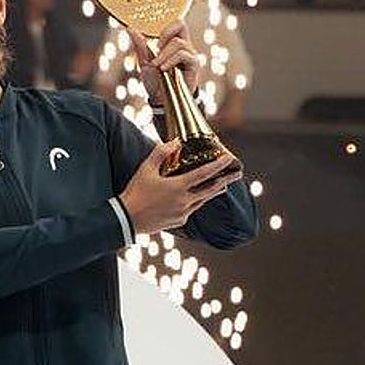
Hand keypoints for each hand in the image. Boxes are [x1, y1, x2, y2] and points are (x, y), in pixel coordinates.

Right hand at [118, 141, 242, 234]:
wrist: (127, 218)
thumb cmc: (136, 191)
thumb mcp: (146, 168)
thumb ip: (161, 153)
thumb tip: (176, 143)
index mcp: (178, 187)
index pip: (203, 174)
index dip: (218, 165)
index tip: (229, 158)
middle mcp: (184, 201)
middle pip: (211, 190)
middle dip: (225, 180)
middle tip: (237, 174)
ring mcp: (183, 213)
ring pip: (203, 200)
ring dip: (213, 191)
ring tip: (222, 185)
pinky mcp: (180, 222)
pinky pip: (192, 209)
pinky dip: (196, 200)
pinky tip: (195, 197)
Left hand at [126, 20, 200, 106]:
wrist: (161, 99)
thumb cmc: (154, 80)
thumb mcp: (144, 62)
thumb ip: (140, 46)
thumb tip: (131, 28)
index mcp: (172, 42)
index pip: (175, 23)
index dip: (164, 25)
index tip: (151, 38)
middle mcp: (183, 45)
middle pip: (181, 24)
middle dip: (165, 33)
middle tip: (156, 46)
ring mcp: (189, 54)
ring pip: (178, 42)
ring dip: (163, 54)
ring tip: (156, 65)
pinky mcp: (193, 64)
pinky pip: (183, 54)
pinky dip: (170, 60)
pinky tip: (163, 69)